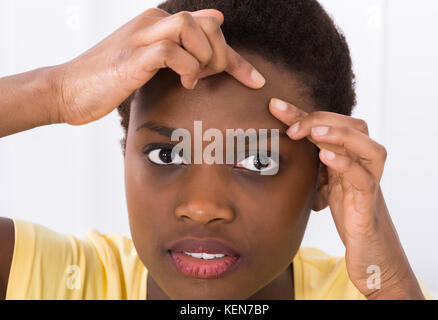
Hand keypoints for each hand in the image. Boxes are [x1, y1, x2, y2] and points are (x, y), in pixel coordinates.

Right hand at [49, 8, 265, 124]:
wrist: (66, 91)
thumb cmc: (108, 80)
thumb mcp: (150, 60)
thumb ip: (181, 44)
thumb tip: (216, 18)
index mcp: (158, 22)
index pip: (210, 27)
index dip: (237, 56)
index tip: (254, 81)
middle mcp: (152, 21)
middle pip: (209, 24)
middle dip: (224, 56)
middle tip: (212, 80)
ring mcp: (142, 36)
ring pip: (194, 29)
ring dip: (206, 59)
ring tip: (195, 80)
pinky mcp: (134, 55)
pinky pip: (174, 51)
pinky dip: (188, 69)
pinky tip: (183, 84)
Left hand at [269, 98, 424, 298]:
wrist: (369, 253)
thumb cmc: (348, 216)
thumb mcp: (326, 185)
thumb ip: (314, 167)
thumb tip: (277, 155)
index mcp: (350, 157)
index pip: (329, 126)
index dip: (302, 114)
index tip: (274, 106)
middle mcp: (363, 164)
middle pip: (353, 126)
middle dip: (320, 118)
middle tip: (290, 123)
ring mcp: (369, 182)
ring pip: (367, 147)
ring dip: (339, 134)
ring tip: (312, 130)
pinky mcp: (368, 204)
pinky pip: (363, 179)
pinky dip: (346, 164)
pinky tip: (325, 156)